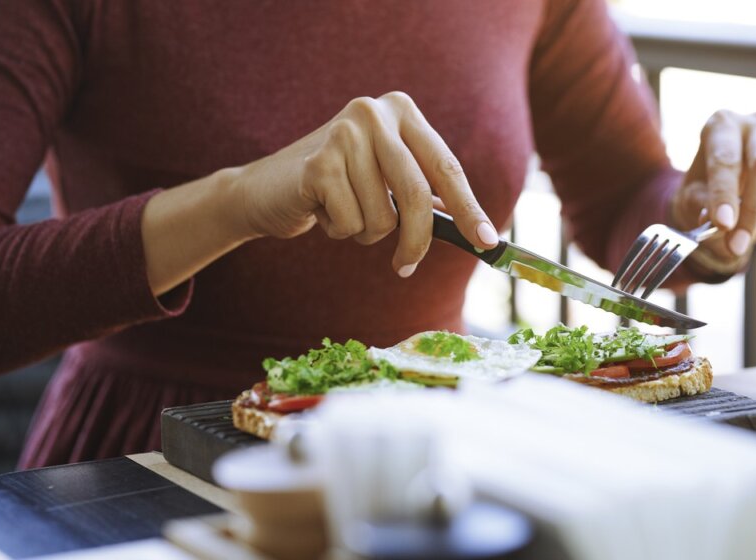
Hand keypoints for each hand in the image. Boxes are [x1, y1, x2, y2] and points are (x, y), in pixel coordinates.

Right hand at [231, 91, 497, 276]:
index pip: (446, 167)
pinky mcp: (318, 164)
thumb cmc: (338, 188)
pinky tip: (322, 211)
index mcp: (401, 111)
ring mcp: (344, 134)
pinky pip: (352, 223)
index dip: (469, 209)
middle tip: (406, 267)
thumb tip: (479, 230)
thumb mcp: (387, 181)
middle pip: (417, 195)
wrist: (266, 189)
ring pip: (383, 217)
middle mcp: (374, 113)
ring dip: (366, 232)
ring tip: (344, 212)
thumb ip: (427, 195)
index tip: (488, 242)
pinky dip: (340, 230)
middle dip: (416, 240)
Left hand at [669, 110, 755, 274]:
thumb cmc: (706, 188)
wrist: (728, 180)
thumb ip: (702, 207)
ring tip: (751, 232)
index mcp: (720, 125)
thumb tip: (722, 224)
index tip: (724, 224)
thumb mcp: (692, 198)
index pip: (726, 160)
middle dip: (753, 210)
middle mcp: (754, 121)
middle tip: (737, 245)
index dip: (725, 194)